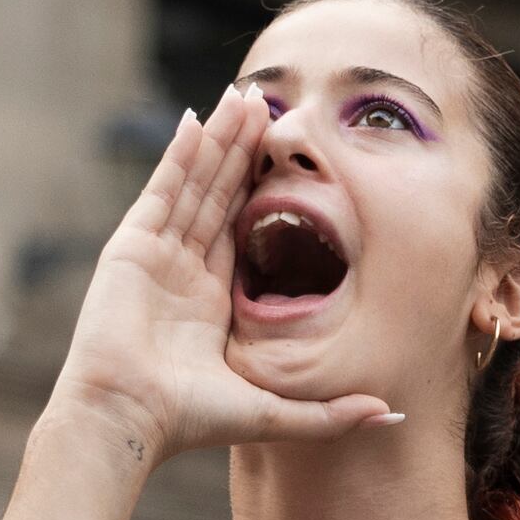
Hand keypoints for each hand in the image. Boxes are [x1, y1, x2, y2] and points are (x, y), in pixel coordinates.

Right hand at [51, 86, 394, 465]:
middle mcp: (184, 272)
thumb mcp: (275, 414)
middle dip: (243, 149)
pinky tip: (196, 120)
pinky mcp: (132, 247)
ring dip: (219, 140)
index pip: (242, 227)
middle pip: (219, 194)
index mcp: (212, 301)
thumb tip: (391, 414)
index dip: (264, 188)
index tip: (289, 152)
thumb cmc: (191, 422)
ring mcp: (155, 255)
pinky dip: (178, 155)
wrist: (129, 419)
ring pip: (195, 183)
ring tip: (242, 96)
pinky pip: (162, 190)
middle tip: (267, 102)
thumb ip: (331, 413)